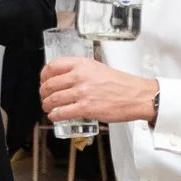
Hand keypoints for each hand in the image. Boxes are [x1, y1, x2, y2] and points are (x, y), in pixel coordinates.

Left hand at [41, 57, 158, 125]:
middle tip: (45, 97)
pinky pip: (62, 112)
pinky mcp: (86, 108)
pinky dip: (54, 116)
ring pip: (53, 99)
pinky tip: (54, 116)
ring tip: (48, 108)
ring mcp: (82, 92)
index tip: (44, 81)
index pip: (53, 66)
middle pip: (49, 84)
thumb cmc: (121, 84)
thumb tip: (67, 78)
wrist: (137, 95)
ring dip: (47, 105)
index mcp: (82, 64)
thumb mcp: (98, 68)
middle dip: (43, 93)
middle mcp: (80, 76)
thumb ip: (81, 71)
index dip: (44, 75)